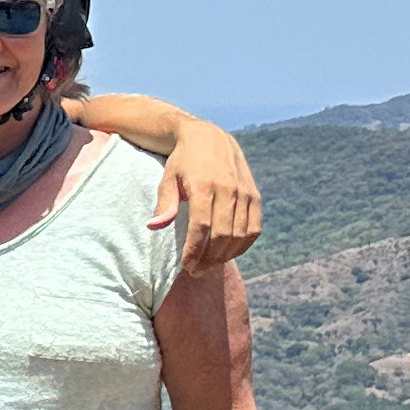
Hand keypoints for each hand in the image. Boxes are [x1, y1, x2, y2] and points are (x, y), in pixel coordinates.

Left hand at [149, 119, 259, 270]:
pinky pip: (254, 228)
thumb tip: (153, 227)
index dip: (195, 250)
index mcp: (204, 185)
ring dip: (225, 256)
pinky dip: (243, 246)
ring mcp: (245, 193)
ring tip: (209, 265)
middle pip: (222, 235)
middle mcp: (229, 190)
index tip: (186, 266)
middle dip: (209, 258)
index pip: (202, 226)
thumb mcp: (167, 178)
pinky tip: (228, 254)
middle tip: (196, 271)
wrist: (210, 138)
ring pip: (240, 235)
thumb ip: (164, 204)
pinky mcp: (256, 196)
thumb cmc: (182, 162)